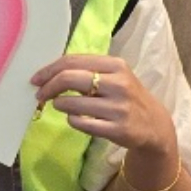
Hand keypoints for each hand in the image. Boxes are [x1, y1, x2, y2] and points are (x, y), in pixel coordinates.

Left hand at [31, 53, 172, 156]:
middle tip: (40, 95)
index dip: (49, 70)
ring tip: (61, 106)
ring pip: (72, 104)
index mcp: (116, 65)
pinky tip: (76, 118)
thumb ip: (85, 70)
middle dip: (48, 87)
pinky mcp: (117, 129)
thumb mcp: (113, 76)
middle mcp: (119, 84)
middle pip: (69, 79)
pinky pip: (81, 123)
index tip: (36, 79)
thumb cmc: (125, 96)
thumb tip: (48, 73)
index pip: (72, 61)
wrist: (153, 124)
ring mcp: (119, 108)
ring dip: (60, 105)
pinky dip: (72, 120)